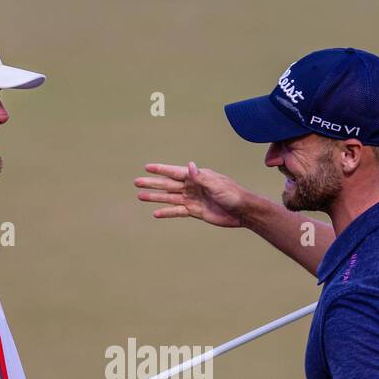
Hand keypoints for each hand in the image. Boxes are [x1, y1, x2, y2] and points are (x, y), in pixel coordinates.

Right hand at [135, 161, 251, 228]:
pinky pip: (177, 211)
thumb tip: (189, 166)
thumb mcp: (217, 185)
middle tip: (136, 182)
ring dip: (155, 197)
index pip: (175, 172)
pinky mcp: (195, 211)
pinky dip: (167, 212)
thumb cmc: (232, 194)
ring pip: (169, 197)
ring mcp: (192, 199)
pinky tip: (155, 213)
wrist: (242, 211)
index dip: (161, 170)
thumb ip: (201, 177)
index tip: (147, 167)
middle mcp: (192, 186)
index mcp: (197, 176)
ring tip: (140, 196)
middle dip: (152, 183)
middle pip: (168, 184)